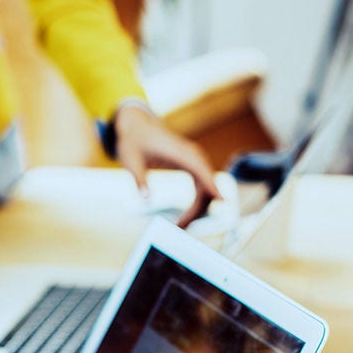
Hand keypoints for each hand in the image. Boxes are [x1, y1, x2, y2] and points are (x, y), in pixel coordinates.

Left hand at [114, 104, 221, 226]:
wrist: (136, 125)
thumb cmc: (133, 140)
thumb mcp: (131, 161)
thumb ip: (139, 180)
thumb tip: (145, 199)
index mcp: (181, 152)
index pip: (202, 171)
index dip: (213, 186)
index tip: (222, 201)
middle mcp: (192, 156)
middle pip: (207, 185)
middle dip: (199, 209)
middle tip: (181, 228)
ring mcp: (194, 161)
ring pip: (206, 188)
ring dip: (198, 209)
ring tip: (181, 226)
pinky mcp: (191, 165)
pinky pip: (201, 186)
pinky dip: (197, 202)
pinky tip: (187, 216)